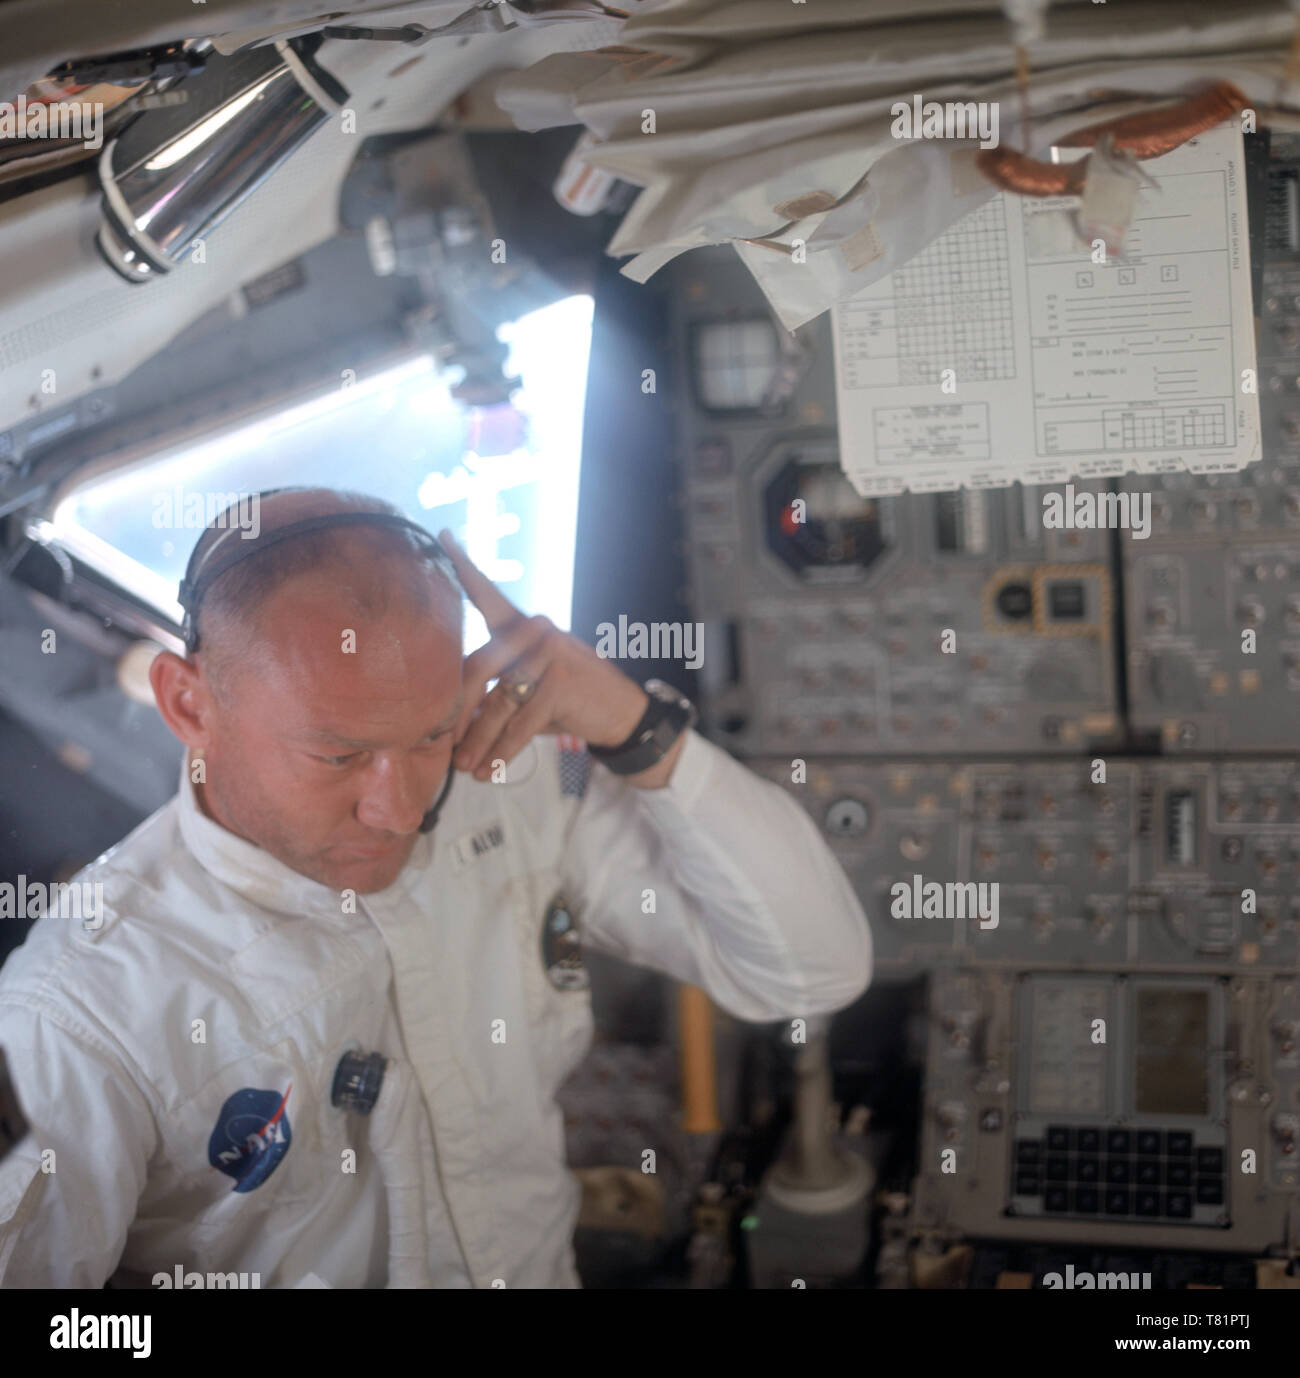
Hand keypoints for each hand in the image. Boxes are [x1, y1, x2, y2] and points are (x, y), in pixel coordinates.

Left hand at [438, 531, 676, 784]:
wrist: (621, 714)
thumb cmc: (567, 701)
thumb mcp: (530, 689)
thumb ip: (495, 691)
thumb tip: (450, 717)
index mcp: (524, 626)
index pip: (488, 595)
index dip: (463, 567)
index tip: (441, 536)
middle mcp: (536, 632)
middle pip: (478, 667)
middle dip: (456, 711)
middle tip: (440, 742)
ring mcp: (549, 654)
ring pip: (498, 703)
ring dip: (477, 740)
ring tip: (463, 766)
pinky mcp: (560, 684)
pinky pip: (520, 723)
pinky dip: (501, 751)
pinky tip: (488, 769)